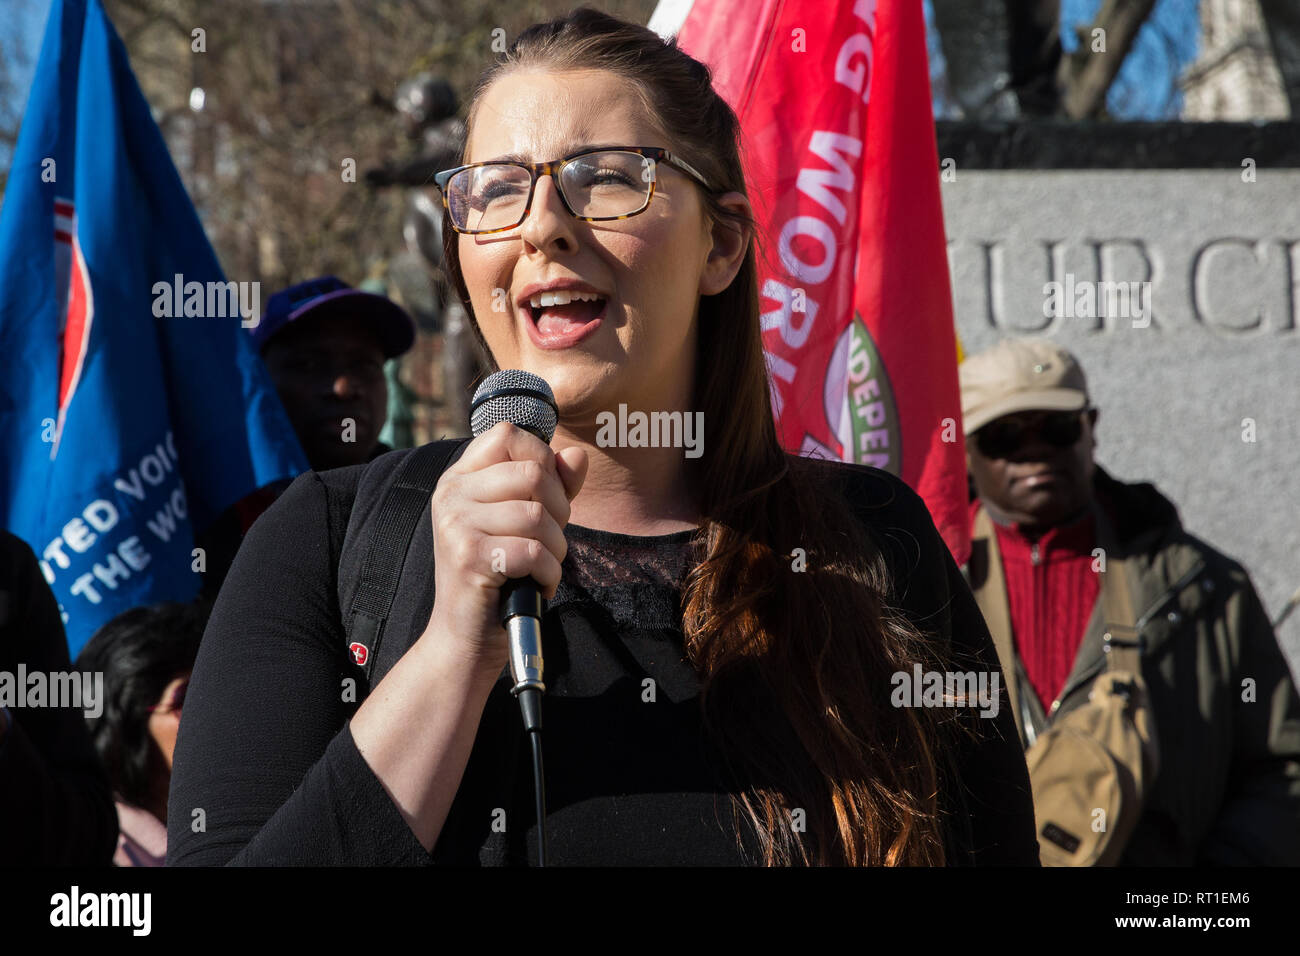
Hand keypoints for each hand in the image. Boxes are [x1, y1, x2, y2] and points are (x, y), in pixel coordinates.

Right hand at [425, 422, 586, 674]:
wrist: (466, 635)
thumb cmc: (500, 574)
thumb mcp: (525, 522)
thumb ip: (552, 486)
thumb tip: (577, 455)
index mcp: (460, 477)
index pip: (508, 434)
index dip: (542, 458)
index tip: (545, 496)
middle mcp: (451, 493)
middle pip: (532, 473)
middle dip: (559, 510)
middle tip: (549, 541)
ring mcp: (456, 524)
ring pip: (537, 515)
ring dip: (556, 548)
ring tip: (543, 567)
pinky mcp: (469, 557)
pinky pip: (534, 550)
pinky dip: (548, 573)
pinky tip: (537, 585)